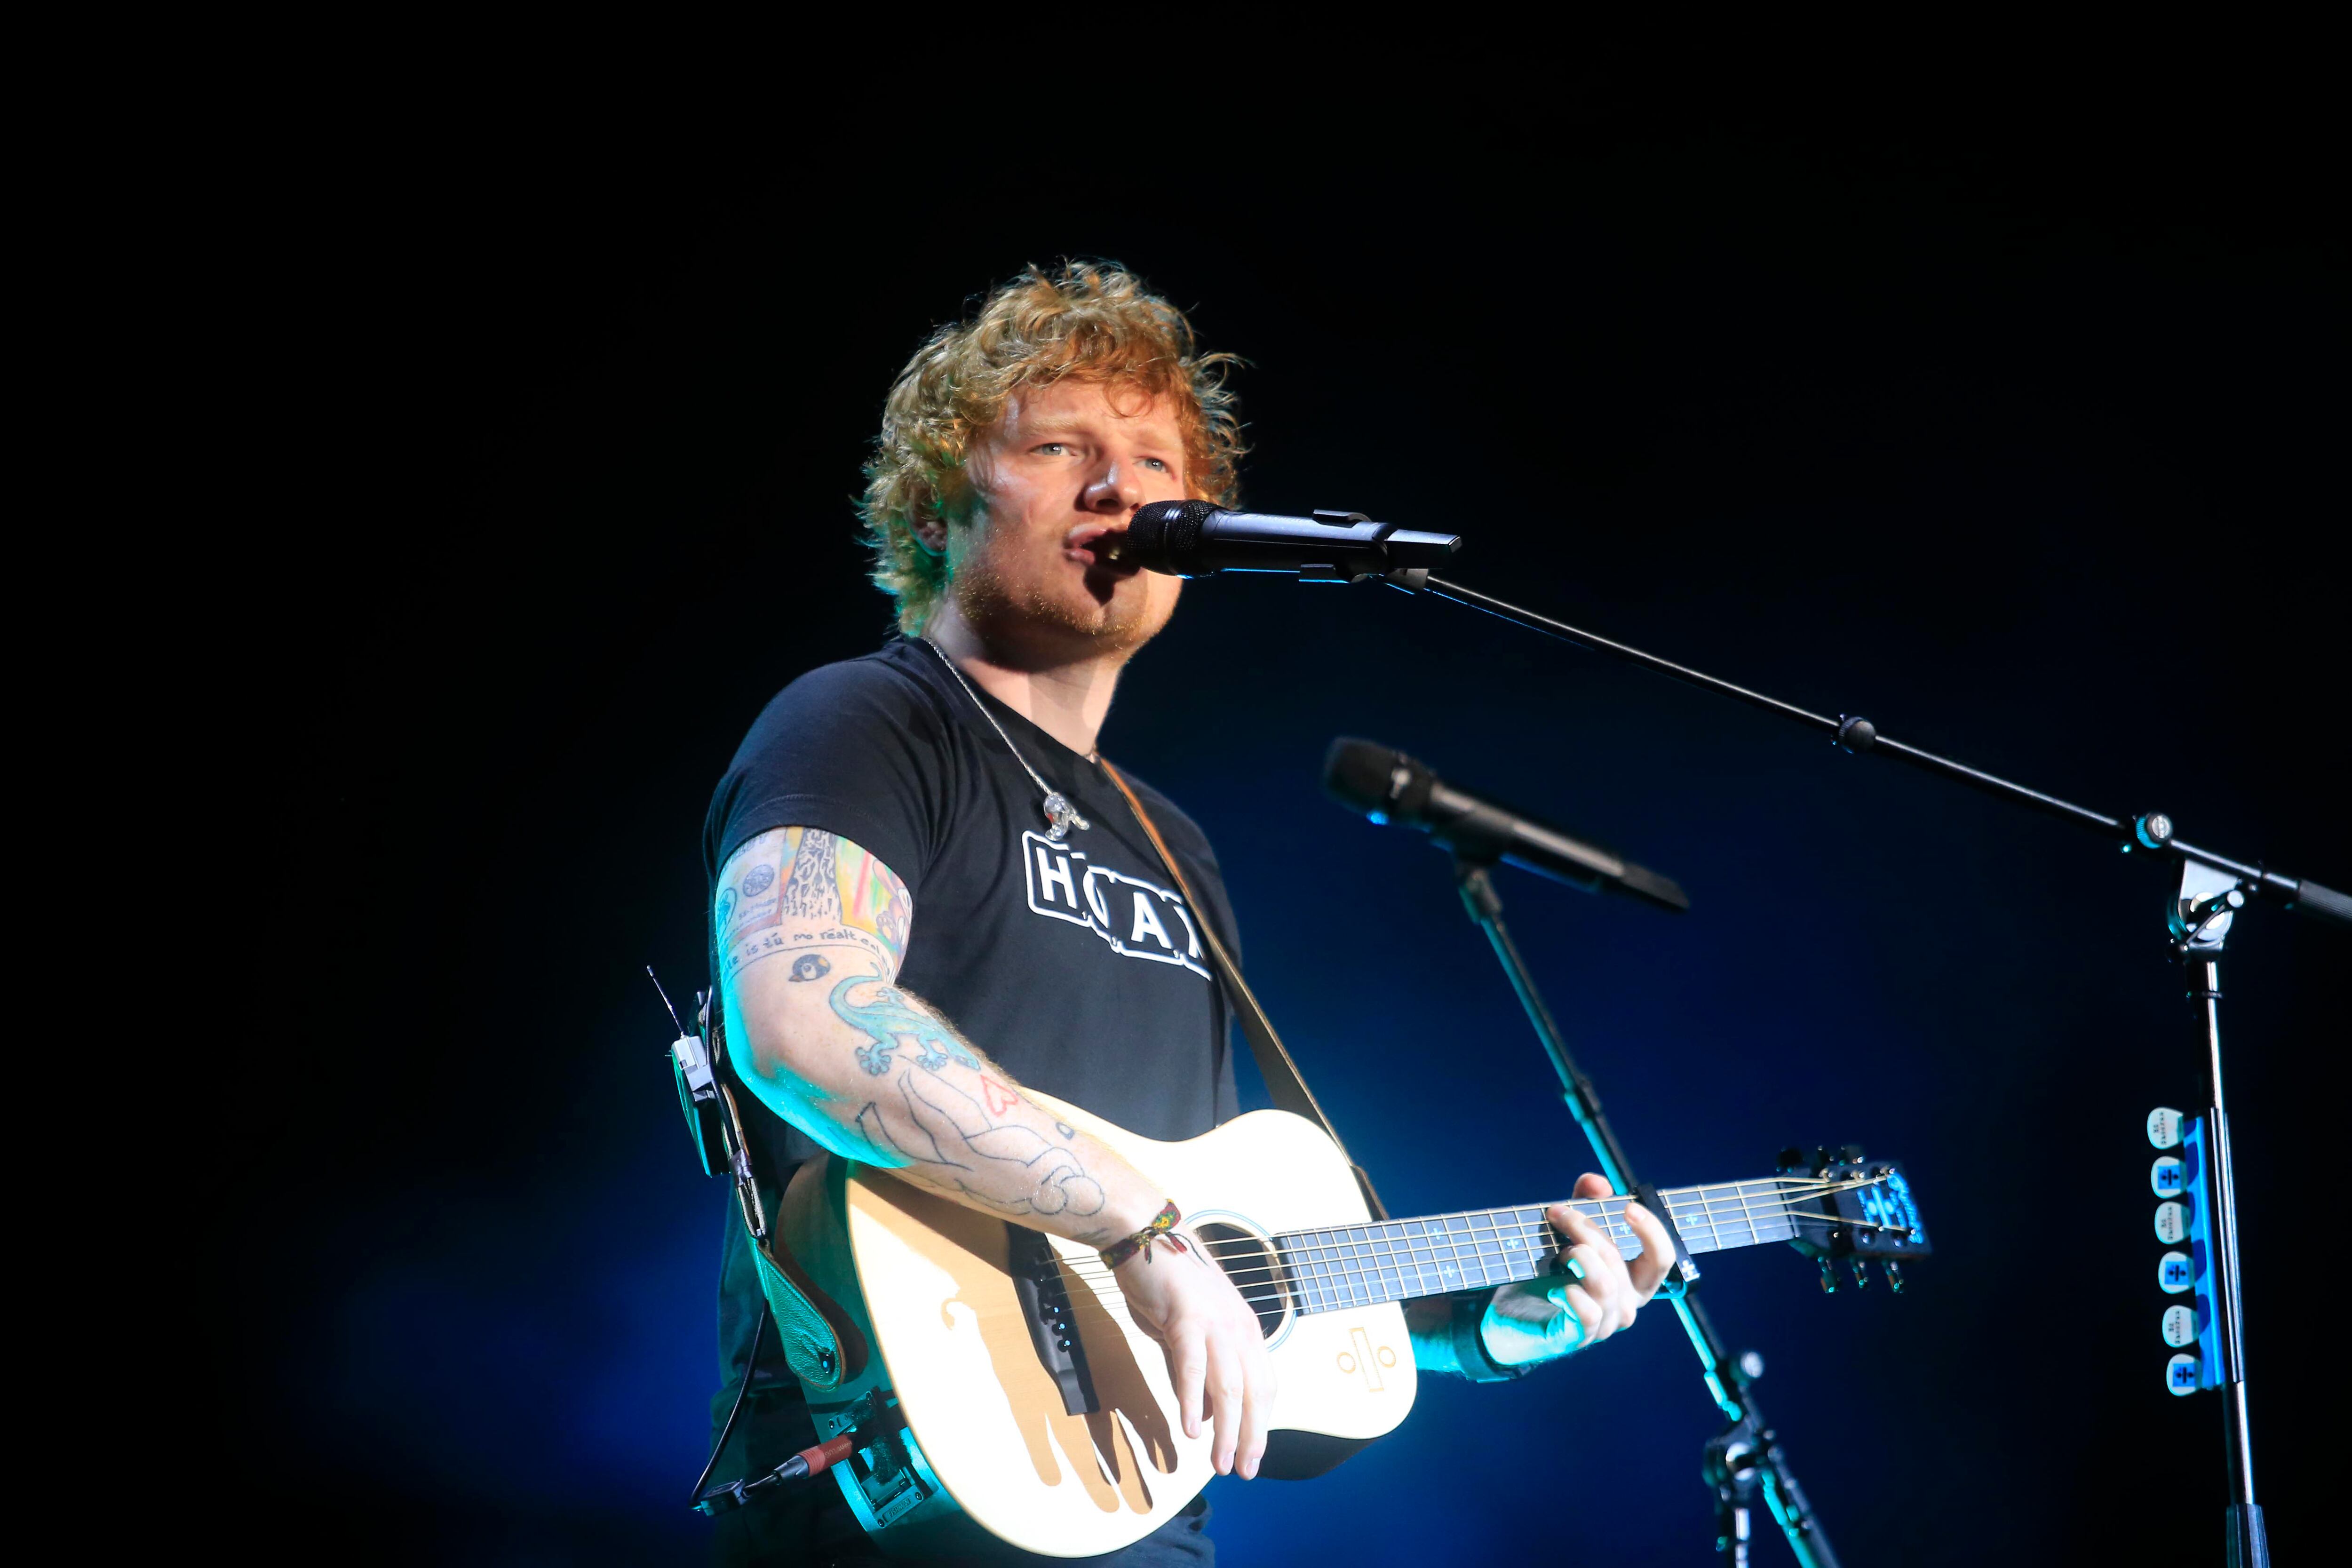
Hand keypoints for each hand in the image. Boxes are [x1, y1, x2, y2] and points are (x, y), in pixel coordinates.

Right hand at [1113, 1230, 1277, 1477]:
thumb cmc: (1166, 1282)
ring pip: (1230, 1386)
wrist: (1146, 1233)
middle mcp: (1239, 1327)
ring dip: (1227, 1429)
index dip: (1260, 1423)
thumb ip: (1198, 1370)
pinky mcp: (1187, 1317)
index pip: (1264, 1385)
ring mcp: (1215, 1322)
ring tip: (1219, 1461)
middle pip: (1254, 1392)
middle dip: (1250, 1436)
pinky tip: (1190, 1428)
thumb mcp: (1189, 1330)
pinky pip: (1193, 1366)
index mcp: (1245, 1329)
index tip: (1252, 1455)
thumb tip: (1202, 1412)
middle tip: (1242, 1471)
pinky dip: (1194, 1400)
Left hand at [1482, 1173, 1672, 1366]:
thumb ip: (1586, 1203)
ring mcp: (1605, 1324)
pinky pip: (1587, 1313)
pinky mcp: (1579, 1336)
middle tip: (1558, 1213)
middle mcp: (1627, 1305)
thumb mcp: (1569, 1231)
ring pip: (1605, 1283)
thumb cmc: (1549, 1271)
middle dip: (1587, 1229)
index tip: (1628, 1207)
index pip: (1661, 1258)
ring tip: (1557, 1253)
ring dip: (1577, 1256)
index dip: (1651, 1230)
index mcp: (1634, 1281)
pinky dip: (1572, 1293)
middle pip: (1618, 1260)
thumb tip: (1599, 1183)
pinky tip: (1556, 1287)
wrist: (1510, 1312)